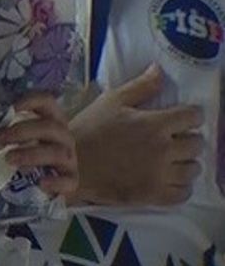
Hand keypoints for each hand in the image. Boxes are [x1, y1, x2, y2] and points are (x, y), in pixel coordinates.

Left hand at [0, 94, 78, 198]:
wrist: (45, 181)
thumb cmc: (26, 151)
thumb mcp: (7, 136)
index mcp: (49, 119)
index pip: (48, 102)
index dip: (32, 101)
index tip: (12, 108)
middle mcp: (63, 136)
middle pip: (51, 127)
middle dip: (22, 131)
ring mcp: (69, 158)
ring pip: (58, 152)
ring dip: (32, 154)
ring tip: (8, 159)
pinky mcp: (71, 180)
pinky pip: (69, 181)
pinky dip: (56, 182)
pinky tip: (40, 183)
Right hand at [70, 64, 202, 205]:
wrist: (69, 165)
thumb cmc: (88, 130)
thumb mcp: (110, 102)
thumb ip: (140, 86)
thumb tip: (159, 69)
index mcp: (154, 124)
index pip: (193, 117)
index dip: (189, 116)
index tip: (180, 119)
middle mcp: (163, 149)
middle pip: (197, 144)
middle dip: (187, 139)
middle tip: (172, 140)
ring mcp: (160, 174)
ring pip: (193, 169)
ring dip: (185, 163)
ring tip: (170, 160)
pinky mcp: (154, 195)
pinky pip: (184, 193)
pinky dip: (180, 187)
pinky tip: (167, 179)